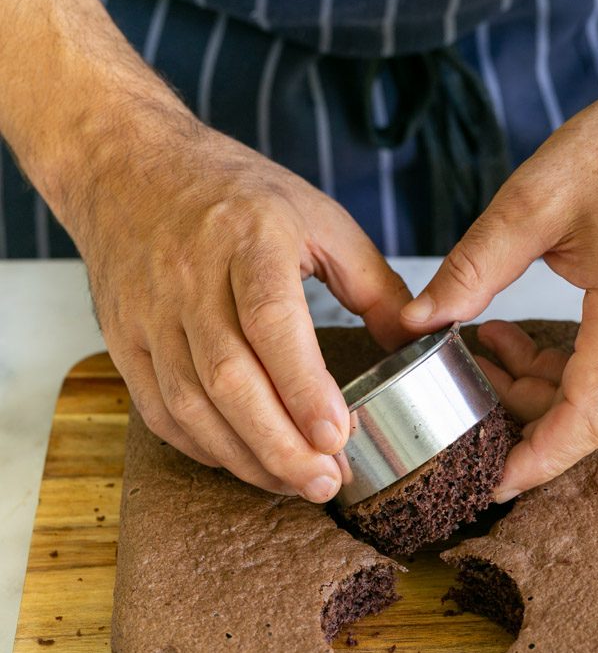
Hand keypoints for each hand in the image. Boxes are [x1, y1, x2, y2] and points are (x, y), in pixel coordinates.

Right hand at [73, 117, 410, 499]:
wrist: (127, 168)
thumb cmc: (233, 194)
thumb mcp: (316, 216)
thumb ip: (371, 282)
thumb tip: (417, 341)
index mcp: (247, 239)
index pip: (271, 321)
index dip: (303, 386)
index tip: (338, 436)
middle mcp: (190, 278)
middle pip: (228, 378)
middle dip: (279, 443)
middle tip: (325, 483)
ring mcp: (150, 314)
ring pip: (192, 404)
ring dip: (245, 456)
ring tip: (294, 484)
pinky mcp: (125, 341)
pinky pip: (160, 410)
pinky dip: (203, 446)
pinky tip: (243, 461)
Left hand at [400, 1, 597, 499]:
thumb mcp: (536, 199)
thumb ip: (471, 268)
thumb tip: (417, 321)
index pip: (585, 417)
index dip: (536, 460)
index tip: (490, 485)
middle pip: (587, 415)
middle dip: (520, 420)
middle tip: (460, 403)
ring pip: (594, 394)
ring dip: (533, 387)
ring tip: (479, 349)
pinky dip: (556, 365)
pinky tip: (509, 333)